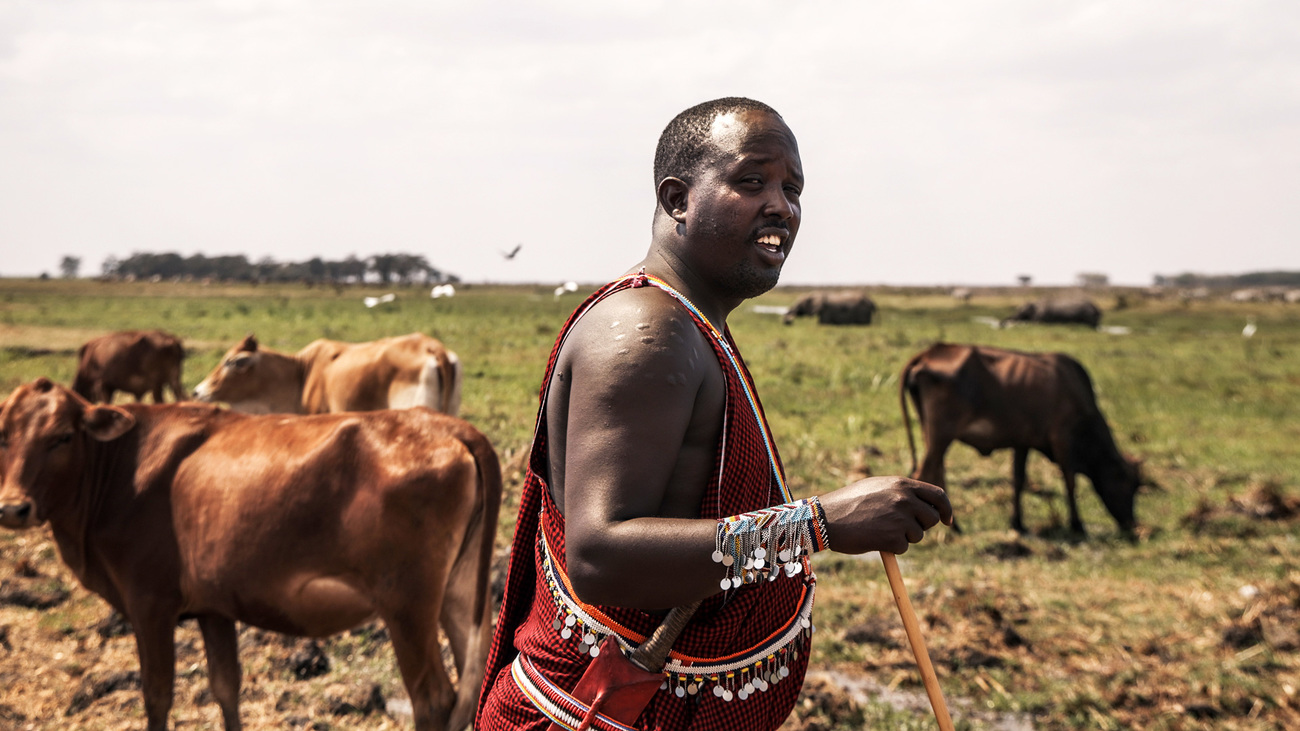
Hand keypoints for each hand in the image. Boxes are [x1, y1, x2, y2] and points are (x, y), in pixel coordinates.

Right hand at [818, 476, 951, 554]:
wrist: (825, 518)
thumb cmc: (847, 504)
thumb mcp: (876, 488)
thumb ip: (899, 492)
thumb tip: (922, 505)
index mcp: (901, 484)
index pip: (938, 495)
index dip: (946, 509)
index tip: (947, 521)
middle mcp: (904, 499)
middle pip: (932, 518)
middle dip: (922, 526)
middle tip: (903, 529)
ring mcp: (900, 518)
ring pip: (918, 535)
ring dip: (903, 538)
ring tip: (879, 530)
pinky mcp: (892, 538)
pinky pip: (903, 548)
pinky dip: (891, 548)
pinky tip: (873, 539)